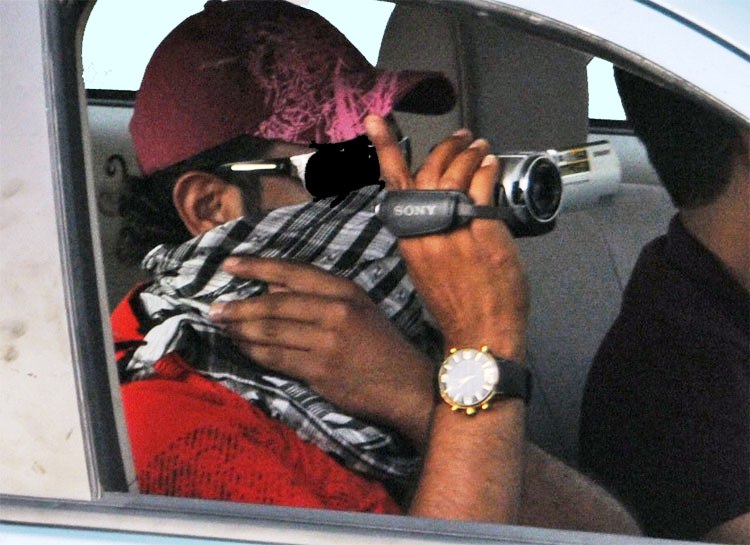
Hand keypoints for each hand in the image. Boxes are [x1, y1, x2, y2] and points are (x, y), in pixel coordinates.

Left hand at [208, 257, 433, 446]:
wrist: (406, 385)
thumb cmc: (380, 344)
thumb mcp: (358, 308)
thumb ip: (319, 297)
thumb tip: (270, 289)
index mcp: (345, 290)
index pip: (292, 273)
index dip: (257, 267)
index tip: (229, 264)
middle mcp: (336, 311)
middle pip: (274, 304)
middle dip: (239, 306)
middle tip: (214, 308)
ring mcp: (327, 342)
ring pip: (270, 332)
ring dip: (240, 329)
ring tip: (222, 327)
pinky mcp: (320, 371)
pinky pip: (276, 358)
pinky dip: (253, 353)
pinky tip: (242, 349)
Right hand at [365, 115, 527, 360]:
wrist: (479, 334)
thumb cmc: (454, 305)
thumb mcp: (426, 270)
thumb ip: (426, 235)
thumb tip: (437, 207)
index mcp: (408, 239)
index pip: (394, 185)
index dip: (385, 149)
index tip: (375, 121)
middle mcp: (426, 231)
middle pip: (428, 172)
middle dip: (445, 148)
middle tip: (460, 136)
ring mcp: (454, 231)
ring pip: (456, 175)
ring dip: (469, 154)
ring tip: (479, 147)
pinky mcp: (483, 234)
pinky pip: (483, 189)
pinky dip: (487, 171)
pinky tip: (491, 166)